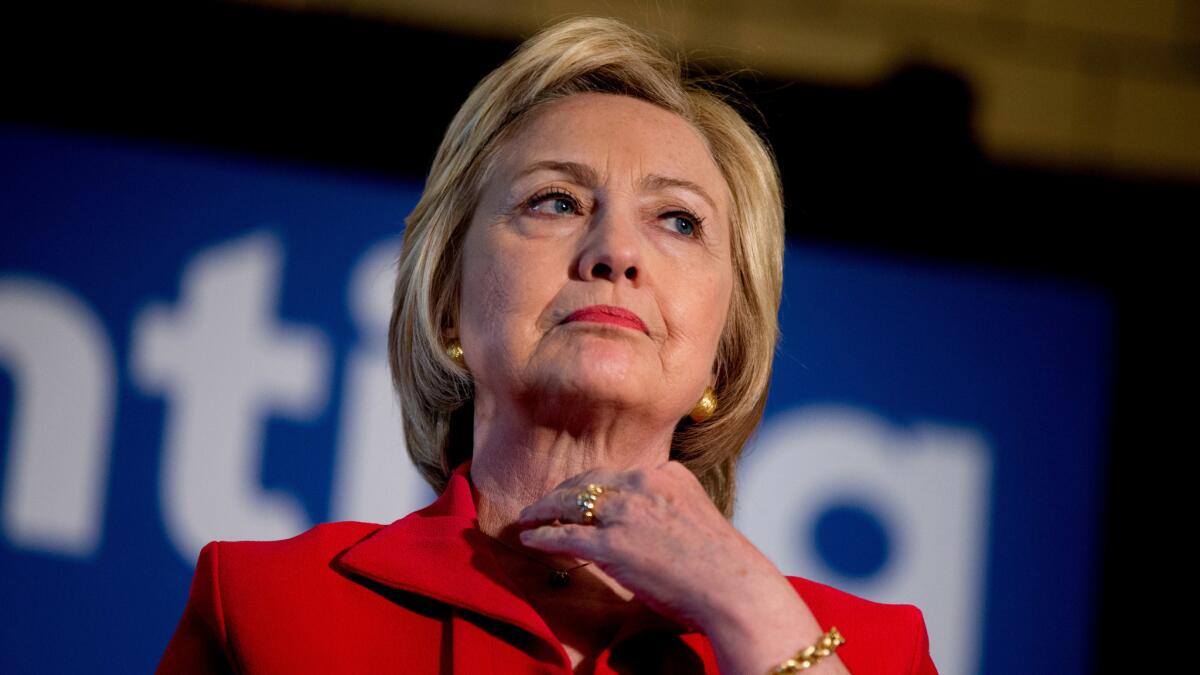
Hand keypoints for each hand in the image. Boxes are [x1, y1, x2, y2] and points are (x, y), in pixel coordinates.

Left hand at [515, 461, 825, 658]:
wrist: (734, 588)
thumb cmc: (722, 566)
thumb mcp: (698, 517)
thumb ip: (670, 510)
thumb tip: (649, 526)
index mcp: (668, 474)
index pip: (619, 475)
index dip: (594, 485)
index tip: (580, 493)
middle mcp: (644, 485)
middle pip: (590, 481)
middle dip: (563, 491)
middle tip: (545, 501)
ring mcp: (626, 513)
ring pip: (572, 504)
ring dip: (544, 510)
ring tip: (529, 517)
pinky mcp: (611, 545)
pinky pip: (565, 536)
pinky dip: (543, 536)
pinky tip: (529, 539)